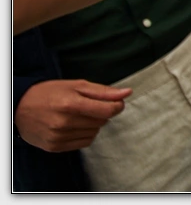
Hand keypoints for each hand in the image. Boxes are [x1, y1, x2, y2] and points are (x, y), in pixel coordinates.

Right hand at [15, 79, 131, 152]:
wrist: (19, 108)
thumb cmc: (50, 93)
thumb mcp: (76, 85)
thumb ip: (103, 91)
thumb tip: (127, 93)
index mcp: (71, 104)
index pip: (108, 111)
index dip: (117, 106)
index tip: (117, 102)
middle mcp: (64, 123)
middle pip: (102, 122)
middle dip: (102, 113)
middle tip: (89, 106)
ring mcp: (59, 137)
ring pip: (94, 133)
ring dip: (93, 124)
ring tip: (79, 115)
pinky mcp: (55, 147)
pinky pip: (84, 143)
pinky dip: (85, 134)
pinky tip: (75, 125)